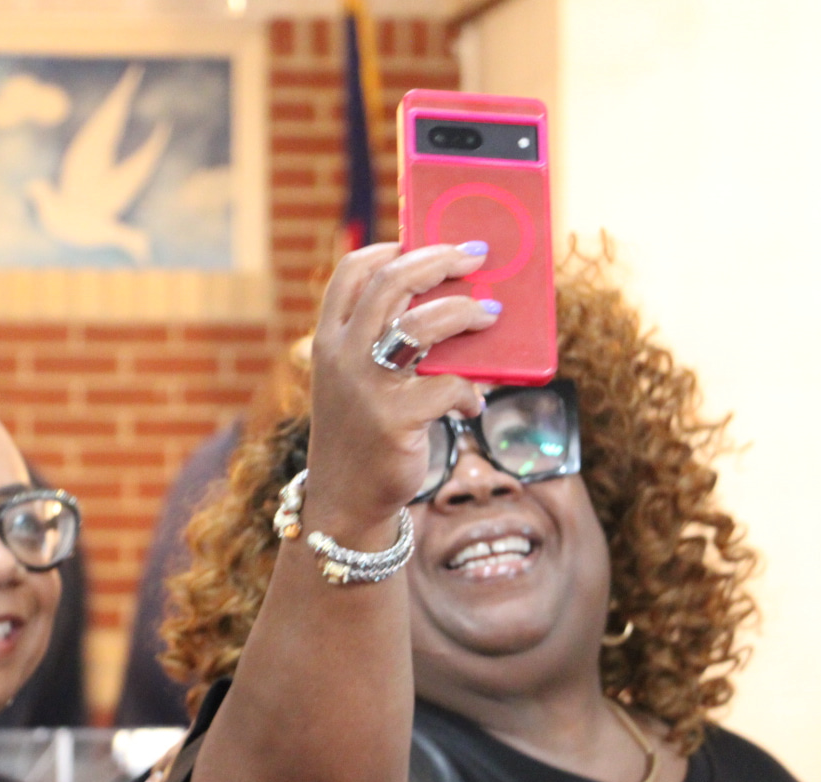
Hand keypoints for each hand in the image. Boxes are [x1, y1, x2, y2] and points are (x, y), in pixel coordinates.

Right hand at [304, 242, 501, 532]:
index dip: (391, 249)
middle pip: (392, 283)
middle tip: (476, 258)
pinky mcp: (393, 421)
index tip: (423, 241)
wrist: (345, 500)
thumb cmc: (363, 432)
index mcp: (329, 340)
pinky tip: (473, 404)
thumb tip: (456, 304)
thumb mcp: (358, 381)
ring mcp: (366, 387)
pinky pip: (447, 387)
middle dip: (440, 261)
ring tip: (491, 316)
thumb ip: (386, 343)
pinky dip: (470, 391)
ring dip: (465, 313)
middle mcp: (341, 356)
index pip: (353, 272)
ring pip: (423, 326)